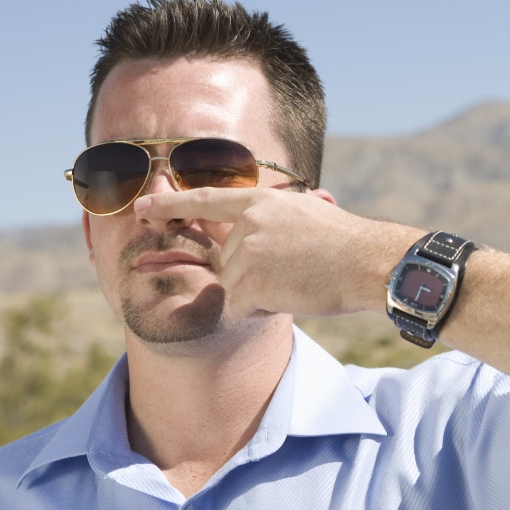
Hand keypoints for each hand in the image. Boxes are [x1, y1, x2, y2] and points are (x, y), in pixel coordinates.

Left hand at [133, 187, 418, 317]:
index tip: (141, 206)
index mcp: (261, 201)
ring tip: (298, 281)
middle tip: (295, 272)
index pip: (205, 200)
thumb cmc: (347, 245)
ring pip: (234, 286)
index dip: (170, 203)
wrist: (368, 262)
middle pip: (228, 262)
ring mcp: (247, 251)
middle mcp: (247, 222)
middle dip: (254, 277)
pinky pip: (240, 306)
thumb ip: (270, 221)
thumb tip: (246, 233)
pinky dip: (263, 310)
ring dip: (262, 294)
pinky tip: (292, 295)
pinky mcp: (250, 281)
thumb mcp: (306, 214)